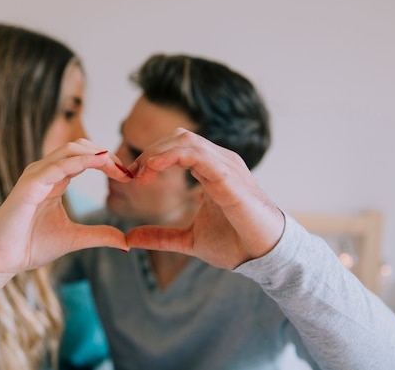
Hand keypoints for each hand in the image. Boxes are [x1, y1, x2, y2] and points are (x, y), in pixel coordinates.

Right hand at [0, 139, 130, 288]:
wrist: (3, 261)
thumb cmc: (30, 246)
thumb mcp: (74, 238)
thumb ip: (99, 235)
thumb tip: (126, 241)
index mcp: (55, 180)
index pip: (85, 158)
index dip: (108, 162)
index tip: (128, 176)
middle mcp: (45, 172)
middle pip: (80, 147)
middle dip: (106, 154)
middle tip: (127, 171)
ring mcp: (36, 176)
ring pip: (70, 150)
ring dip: (97, 154)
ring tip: (118, 166)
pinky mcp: (29, 185)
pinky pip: (57, 166)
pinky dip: (81, 161)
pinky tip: (100, 163)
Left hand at [125, 128, 284, 268]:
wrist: (265, 256)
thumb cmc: (236, 243)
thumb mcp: (188, 240)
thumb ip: (160, 237)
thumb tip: (129, 238)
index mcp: (211, 170)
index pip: (178, 146)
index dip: (152, 157)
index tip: (132, 178)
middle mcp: (219, 161)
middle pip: (178, 137)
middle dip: (150, 152)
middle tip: (132, 175)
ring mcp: (225, 166)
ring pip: (185, 140)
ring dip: (156, 153)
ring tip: (140, 174)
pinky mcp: (228, 177)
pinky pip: (197, 154)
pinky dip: (170, 156)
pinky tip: (153, 170)